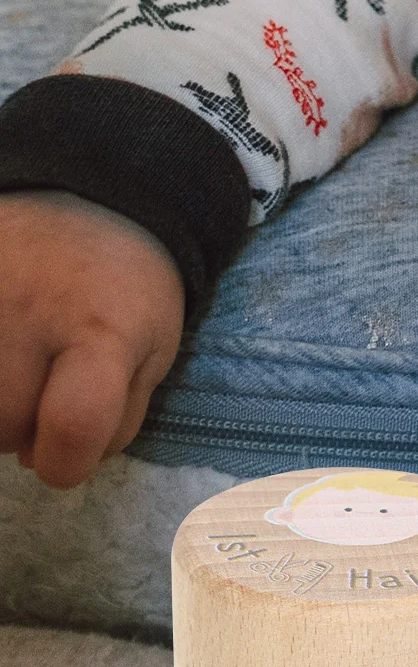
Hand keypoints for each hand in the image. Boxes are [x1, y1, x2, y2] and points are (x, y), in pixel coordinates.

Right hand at [0, 190, 185, 489]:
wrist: (88, 202)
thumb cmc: (127, 291)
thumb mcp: (153, 351)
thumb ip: (118, 416)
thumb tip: (62, 464)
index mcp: (104, 333)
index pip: (74, 422)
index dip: (68, 464)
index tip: (69, 455)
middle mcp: (30, 315)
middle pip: (5, 427)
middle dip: (26, 431)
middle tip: (45, 392)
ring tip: (17, 369)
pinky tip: (3, 359)